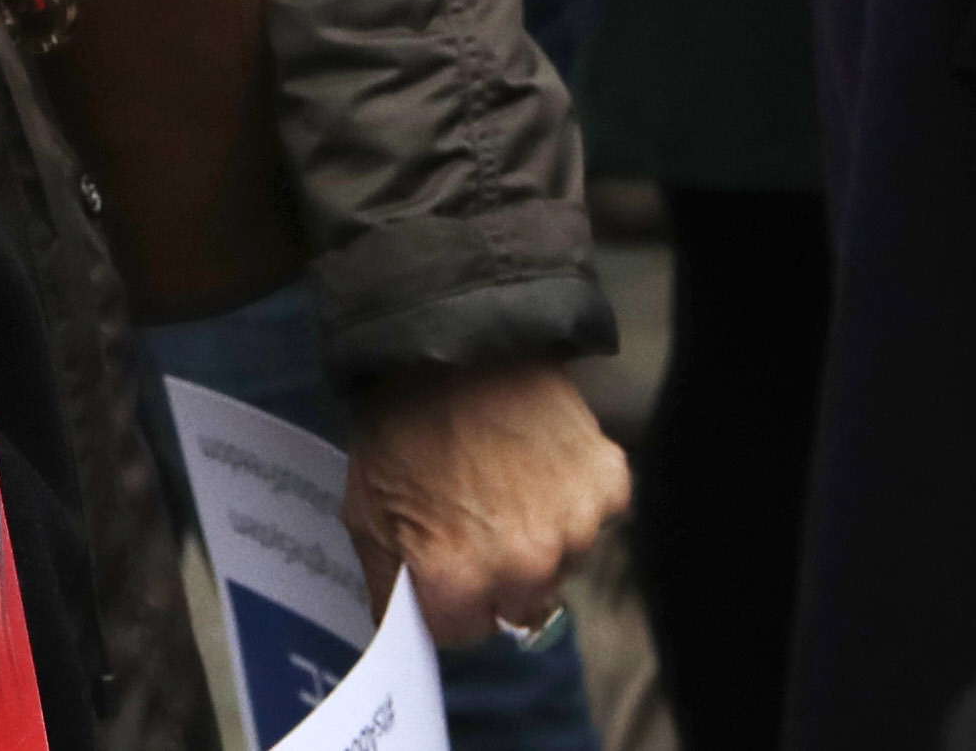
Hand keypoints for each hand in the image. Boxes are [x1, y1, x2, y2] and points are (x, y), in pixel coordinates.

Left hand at [341, 359, 628, 648]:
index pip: (462, 634)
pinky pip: (594, 518)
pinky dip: (571, 498)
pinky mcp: (610, 488)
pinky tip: (538, 461)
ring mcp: (576, 528)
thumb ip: (388, 580)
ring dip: (540, 538)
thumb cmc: (399, 423)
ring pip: (562, 565)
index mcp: (458, 577)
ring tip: (505, 481)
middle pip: (519, 608)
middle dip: (497, 579)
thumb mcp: (365, 508)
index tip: (440, 570)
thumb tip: (404, 627)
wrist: (453, 342)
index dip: (447, 602)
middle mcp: (525, 567)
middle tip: (475, 521)